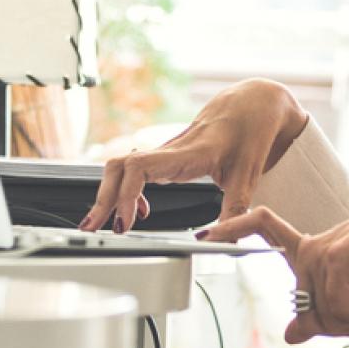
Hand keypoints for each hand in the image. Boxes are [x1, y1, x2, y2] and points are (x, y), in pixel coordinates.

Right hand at [81, 80, 309, 232]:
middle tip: (93, 228)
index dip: (125, 196)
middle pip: (118, 167)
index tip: (125, 223)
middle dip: (102, 199)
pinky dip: (126, 191)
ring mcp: (165, 151)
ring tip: (107, 224)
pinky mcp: (166, 155)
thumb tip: (223, 243)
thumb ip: (235, 212)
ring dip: (109, 195)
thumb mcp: (248, 177)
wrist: (254, 104)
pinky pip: (134, 169)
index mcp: (187, 153)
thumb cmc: (251, 132)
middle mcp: (170, 150)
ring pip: (121, 167)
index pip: (139, 168)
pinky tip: (138, 211)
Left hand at [203, 186, 348, 344]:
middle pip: (304, 304)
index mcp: (311, 248)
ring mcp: (324, 246)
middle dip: (337, 328)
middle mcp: (312, 244)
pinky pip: (335, 302)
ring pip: (321, 309)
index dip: (232, 227)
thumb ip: (324, 312)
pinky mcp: (339, 252)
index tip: (203, 234)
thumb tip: (289, 334)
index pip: (261, 225)